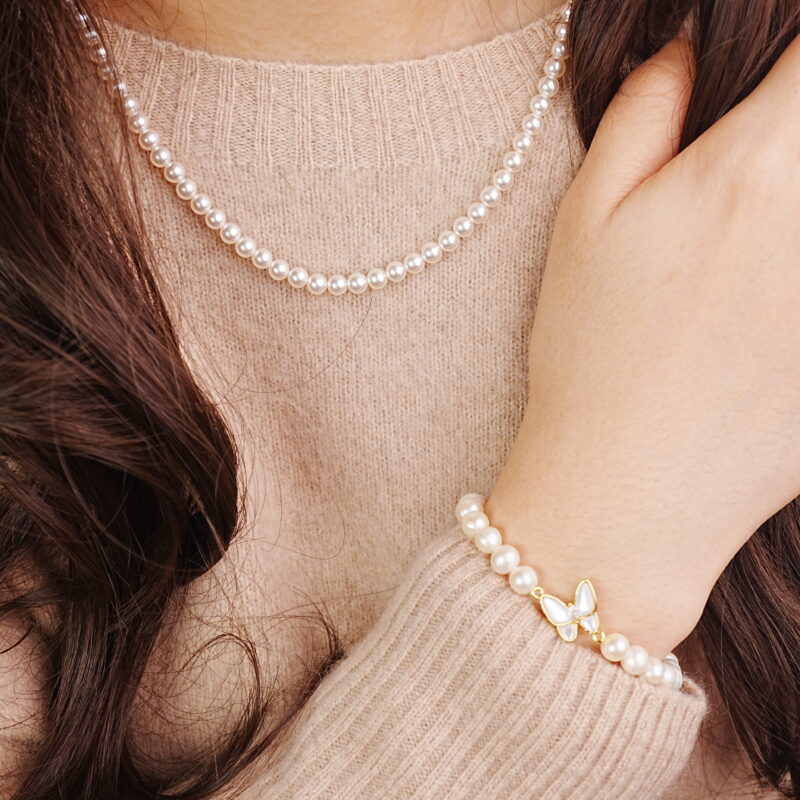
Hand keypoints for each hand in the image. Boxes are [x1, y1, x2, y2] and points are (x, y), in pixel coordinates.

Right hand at [487, 32, 799, 655]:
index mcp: (756, 173)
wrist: (626, 495)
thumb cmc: (592, 358)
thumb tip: (684, 52)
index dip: (791, 59)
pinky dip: (795, 280)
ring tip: (743, 252)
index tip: (769, 85)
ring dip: (794, 213)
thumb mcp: (584, 221)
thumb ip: (643, 111)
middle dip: (793, 136)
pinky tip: (761, 307)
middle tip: (751, 176)